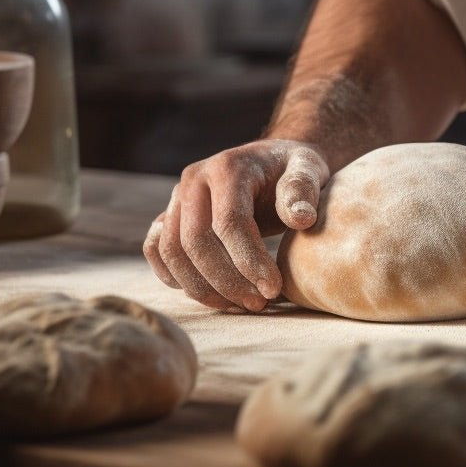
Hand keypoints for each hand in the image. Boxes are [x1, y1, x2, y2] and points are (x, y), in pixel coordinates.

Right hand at [142, 139, 330, 311]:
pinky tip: (212, 295)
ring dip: (203, 287)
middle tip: (259, 303)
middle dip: (227, 281)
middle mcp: (193, 180)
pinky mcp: (168, 216)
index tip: (273, 289)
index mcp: (228, 167)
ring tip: (241, 305)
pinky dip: (176, 278)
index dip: (249, 261)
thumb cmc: (292, 170)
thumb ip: (304, 190)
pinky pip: (156, 251)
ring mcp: (176, 198)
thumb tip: (302, 218)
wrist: (272, 162)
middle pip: (195, 241)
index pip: (229, 222)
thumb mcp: (309, 170)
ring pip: (171, 251)